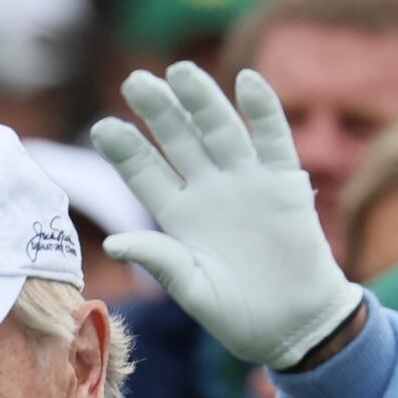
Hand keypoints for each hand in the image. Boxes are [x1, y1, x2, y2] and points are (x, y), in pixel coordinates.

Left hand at [89, 63, 359, 372]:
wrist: (295, 325)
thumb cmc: (239, 315)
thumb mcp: (193, 290)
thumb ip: (160, 260)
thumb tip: (113, 243)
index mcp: (179, 216)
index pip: (146, 174)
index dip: (126, 150)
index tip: (101, 127)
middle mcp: (208, 191)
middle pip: (179, 140)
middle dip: (158, 111)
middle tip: (134, 81)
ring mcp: (246, 182)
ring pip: (221, 130)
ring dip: (202, 100)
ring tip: (181, 72)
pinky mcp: (285, 183)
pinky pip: (273, 138)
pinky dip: (263, 110)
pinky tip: (247, 81)